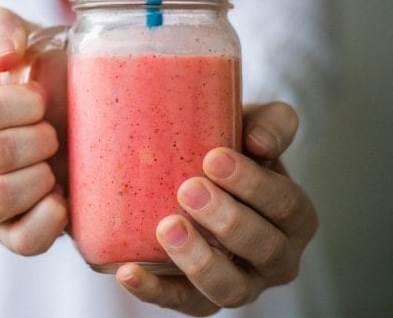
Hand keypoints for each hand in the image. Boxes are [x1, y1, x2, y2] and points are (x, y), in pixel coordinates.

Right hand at [0, 7, 67, 254]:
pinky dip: (47, 219)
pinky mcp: (9, 234)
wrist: (79, 117)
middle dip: (38, 138)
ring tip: (54, 164)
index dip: (22, 104)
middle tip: (54, 130)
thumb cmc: (45, 76)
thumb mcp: (26, 39)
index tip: (42, 97)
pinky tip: (63, 197)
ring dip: (40, 176)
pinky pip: (20, 240)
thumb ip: (0, 29)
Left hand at [116, 102, 317, 315]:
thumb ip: (270, 122)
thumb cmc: (230, 149)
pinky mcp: (200, 298)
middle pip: (265, 249)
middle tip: (188, 189)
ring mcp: (240, 283)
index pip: (287, 205)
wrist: (193, 174)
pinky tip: (128, 272)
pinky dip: (155, 291)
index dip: (254, 184)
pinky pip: (183, 303)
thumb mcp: (252, 125)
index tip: (213, 158)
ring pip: (231, 288)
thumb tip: (259, 142)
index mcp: (293, 214)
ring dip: (200, 261)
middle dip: (228, 220)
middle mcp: (276, 257)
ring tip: (167, 227)